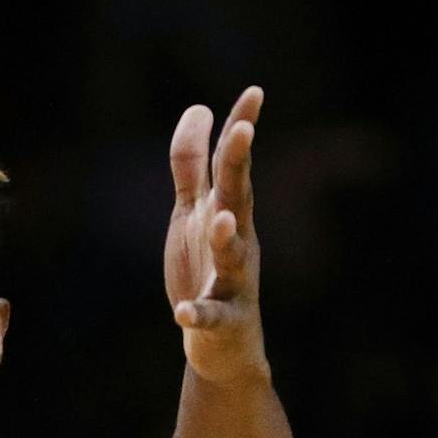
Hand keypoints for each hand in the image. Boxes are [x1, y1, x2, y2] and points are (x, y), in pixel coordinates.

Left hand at [165, 87, 268, 384]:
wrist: (223, 346)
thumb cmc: (209, 270)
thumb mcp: (194, 212)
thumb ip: (192, 164)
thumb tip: (199, 108)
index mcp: (227, 214)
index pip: (235, 165)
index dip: (241, 128)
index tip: (254, 91)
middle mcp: (236, 242)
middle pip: (238, 198)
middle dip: (239, 166)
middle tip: (243, 130)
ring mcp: (233, 281)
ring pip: (233, 255)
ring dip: (227, 237)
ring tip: (219, 219)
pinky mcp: (221, 321)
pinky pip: (210, 316)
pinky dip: (197, 314)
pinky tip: (183, 312)